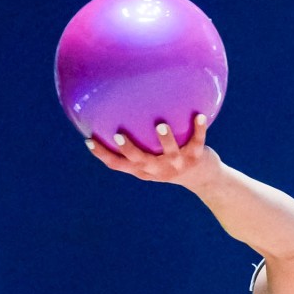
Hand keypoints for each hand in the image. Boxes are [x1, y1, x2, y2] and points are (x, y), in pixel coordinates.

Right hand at [84, 113, 219, 189]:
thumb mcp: (152, 158)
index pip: (118, 165)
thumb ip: (137, 145)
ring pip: (170, 153)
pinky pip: (197, 141)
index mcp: (144, 170)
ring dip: (165, 140)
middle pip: (140, 161)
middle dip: (129, 149)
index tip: (89, 140)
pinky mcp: (196, 157)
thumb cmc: (172, 162)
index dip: (103, 155)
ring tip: (160, 125)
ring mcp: (177, 164)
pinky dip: (199, 129)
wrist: (204, 179)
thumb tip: (117, 115)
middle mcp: (158, 169)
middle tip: (119, 136)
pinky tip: (200, 115)